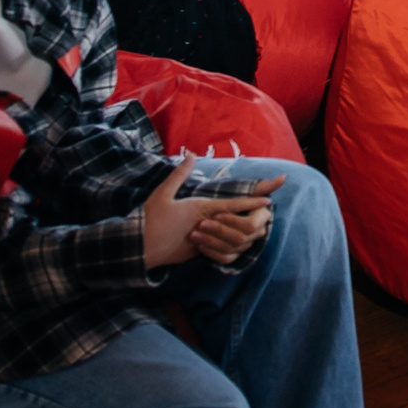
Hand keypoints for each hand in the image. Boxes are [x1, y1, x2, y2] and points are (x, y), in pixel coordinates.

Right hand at [140, 155, 280, 269]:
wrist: (137, 249)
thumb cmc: (150, 219)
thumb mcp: (163, 194)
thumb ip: (179, 174)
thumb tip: (191, 154)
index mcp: (200, 210)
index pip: (232, 206)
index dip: (250, 202)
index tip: (268, 200)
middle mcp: (204, 226)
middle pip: (234, 222)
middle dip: (252, 217)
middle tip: (270, 213)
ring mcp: (200, 241)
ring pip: (228, 237)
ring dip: (242, 232)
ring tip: (257, 227)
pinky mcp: (193, 253)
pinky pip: (215, 248)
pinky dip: (226, 243)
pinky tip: (232, 242)